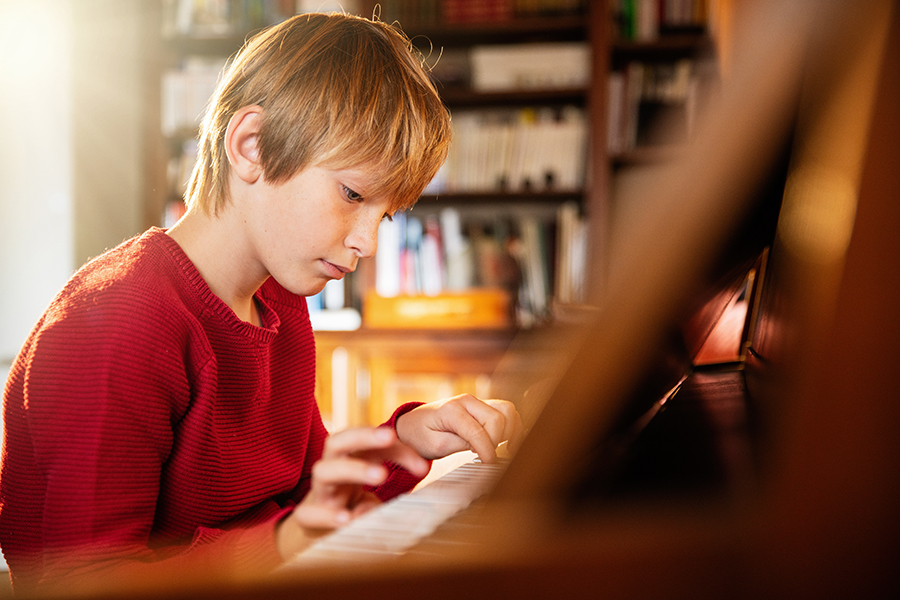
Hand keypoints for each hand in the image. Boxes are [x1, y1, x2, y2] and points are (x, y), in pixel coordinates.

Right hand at [276, 427, 428, 559]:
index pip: (369, 444)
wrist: (316, 530)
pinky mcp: (307, 516)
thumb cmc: (350, 505)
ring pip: (324, 471)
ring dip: (353, 469)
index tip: (422, 466)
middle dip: (363, 435)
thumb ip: (386, 493)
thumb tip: (406, 485)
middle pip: (338, 441)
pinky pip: (310, 512)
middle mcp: (332, 469)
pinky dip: (327, 515)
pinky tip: (346, 518)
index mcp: (348, 460)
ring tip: (380, 475)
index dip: (396, 448)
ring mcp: (319, 492)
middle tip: (389, 436)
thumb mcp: (372, 496)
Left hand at [395, 395, 524, 463]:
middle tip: (486, 455)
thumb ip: (459, 444)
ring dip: (509, 431)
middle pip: (498, 418)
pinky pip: (506, 411)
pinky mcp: (482, 406)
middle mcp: (467, 400)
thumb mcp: (434, 445)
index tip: (488, 463)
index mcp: (452, 410)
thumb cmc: (420, 435)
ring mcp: (476, 401)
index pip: (478, 430)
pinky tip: (505, 442)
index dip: (488, 450)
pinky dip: (511, 426)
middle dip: (497, 441)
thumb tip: (484, 448)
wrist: (413, 424)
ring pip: (507, 410)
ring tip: (500, 448)